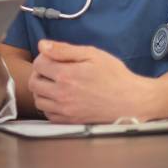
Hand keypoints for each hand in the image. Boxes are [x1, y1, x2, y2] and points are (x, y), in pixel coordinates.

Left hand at [29, 40, 157, 123]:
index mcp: (66, 75)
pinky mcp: (71, 122)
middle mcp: (63, 95)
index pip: (38, 64)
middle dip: (39, 73)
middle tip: (51, 71)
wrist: (133, 101)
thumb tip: (42, 45)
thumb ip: (64, 49)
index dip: (43, 58)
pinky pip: (48, 115)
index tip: (52, 58)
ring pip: (38, 100)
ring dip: (42, 90)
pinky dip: (49, 106)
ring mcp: (66, 111)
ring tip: (55, 84)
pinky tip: (60, 98)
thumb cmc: (115, 75)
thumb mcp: (92, 54)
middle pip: (34, 83)